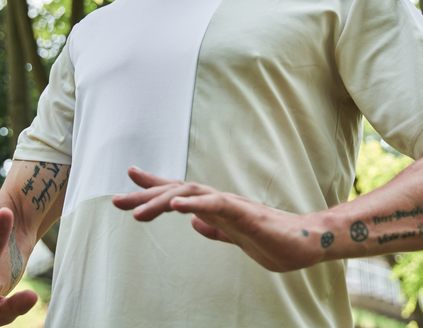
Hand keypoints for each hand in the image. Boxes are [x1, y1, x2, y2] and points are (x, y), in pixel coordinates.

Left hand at [111, 167, 323, 272]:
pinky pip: (217, 204)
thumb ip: (216, 229)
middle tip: (115, 200)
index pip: (180, 192)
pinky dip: (195, 202)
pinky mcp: (245, 213)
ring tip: (137, 211)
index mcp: (216, 209)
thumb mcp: (236, 238)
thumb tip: (194, 223)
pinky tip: (177, 206)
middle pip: (177, 189)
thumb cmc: (275, 241)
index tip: (128, 179)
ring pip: (191, 192)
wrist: (306, 243)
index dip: (153, 186)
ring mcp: (232, 205)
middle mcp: (220, 201)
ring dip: (162, 200)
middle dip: (145, 194)